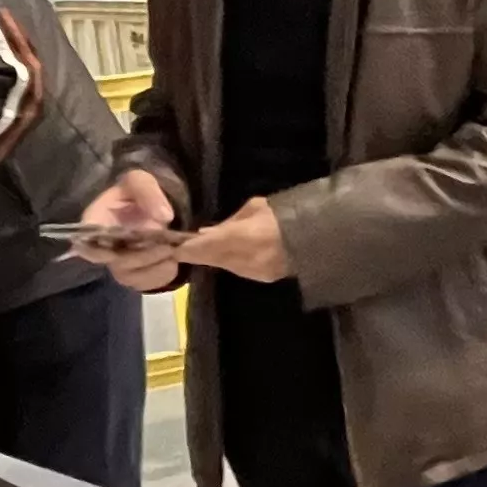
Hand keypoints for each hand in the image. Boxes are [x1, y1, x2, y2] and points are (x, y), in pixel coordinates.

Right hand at [79, 169, 183, 290]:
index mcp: (95, 222)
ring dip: (152, 268)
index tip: (117, 251)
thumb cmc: (136, 192)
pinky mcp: (135, 274)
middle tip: (166, 247)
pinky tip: (172, 263)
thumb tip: (163, 217)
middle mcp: (102, 247)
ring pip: (129, 277)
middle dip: (141, 257)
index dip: (98, 251)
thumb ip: (148, 192)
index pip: (86, 243)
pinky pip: (144, 284)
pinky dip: (161, 276)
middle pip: (114, 262)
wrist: (149, 205)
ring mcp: (118, 263)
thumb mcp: (140, 180)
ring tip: (172, 254)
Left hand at [172, 196, 289, 283]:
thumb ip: (229, 222)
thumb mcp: (254, 208)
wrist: (317, 237)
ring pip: (221, 265)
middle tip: (177, 248)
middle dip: (193, 254)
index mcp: (238, 238)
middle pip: (208, 259)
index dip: (184, 248)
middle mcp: (240, 259)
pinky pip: (236, 268)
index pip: (201, 247)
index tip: (169, 246)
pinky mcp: (260, 278)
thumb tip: (208, 231)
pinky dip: (226, 261)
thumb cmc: (284, 214)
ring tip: (197, 249)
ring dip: (209, 257)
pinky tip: (224, 253)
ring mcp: (251, 271)